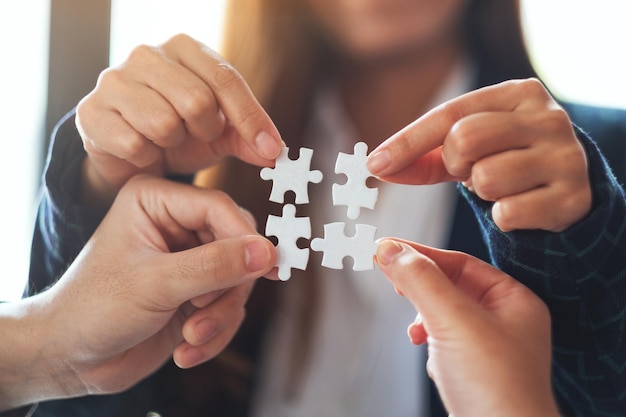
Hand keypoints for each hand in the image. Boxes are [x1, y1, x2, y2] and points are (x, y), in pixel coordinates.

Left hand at [7, 175, 275, 405]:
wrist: (68, 358)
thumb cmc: (92, 310)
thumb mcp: (156, 284)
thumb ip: (215, 266)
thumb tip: (266, 252)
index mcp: (156, 201)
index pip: (219, 208)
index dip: (244, 239)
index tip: (264, 267)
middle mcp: (175, 225)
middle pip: (236, 244)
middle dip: (226, 288)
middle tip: (205, 314)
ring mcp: (187, 260)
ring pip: (238, 279)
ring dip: (220, 316)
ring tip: (192, 336)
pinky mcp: (196, 292)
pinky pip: (229, 306)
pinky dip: (215, 332)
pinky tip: (186, 350)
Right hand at [76, 33, 283, 206]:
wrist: (128, 151)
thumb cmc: (179, 133)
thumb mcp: (218, 131)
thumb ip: (247, 136)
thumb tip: (276, 153)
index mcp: (184, 48)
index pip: (225, 78)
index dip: (251, 118)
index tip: (271, 150)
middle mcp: (146, 54)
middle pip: (196, 100)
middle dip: (205, 130)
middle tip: (197, 136)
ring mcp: (114, 80)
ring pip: (163, 123)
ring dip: (173, 144)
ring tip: (168, 141)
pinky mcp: (91, 112)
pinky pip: (134, 144)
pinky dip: (147, 157)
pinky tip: (144, 151)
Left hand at [367, 78, 590, 231]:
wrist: (566, 187)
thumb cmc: (505, 159)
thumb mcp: (466, 149)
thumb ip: (422, 155)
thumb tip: (376, 166)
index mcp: (518, 94)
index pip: (450, 113)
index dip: (407, 141)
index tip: (373, 164)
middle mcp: (549, 118)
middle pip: (466, 139)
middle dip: (456, 163)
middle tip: (470, 170)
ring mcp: (566, 157)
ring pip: (487, 178)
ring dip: (482, 192)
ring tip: (501, 187)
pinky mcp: (574, 197)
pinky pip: (509, 213)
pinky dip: (502, 217)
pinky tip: (520, 207)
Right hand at [375, 238, 560, 416]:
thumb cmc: (496, 388)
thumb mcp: (453, 320)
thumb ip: (420, 280)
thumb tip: (389, 249)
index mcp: (514, 301)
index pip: (461, 262)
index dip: (422, 254)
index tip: (387, 248)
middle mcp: (505, 321)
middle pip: (451, 286)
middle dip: (421, 285)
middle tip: (390, 277)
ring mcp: (490, 348)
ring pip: (445, 314)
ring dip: (423, 316)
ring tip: (414, 327)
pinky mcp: (473, 371)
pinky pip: (444, 340)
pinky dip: (430, 339)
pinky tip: (425, 349)